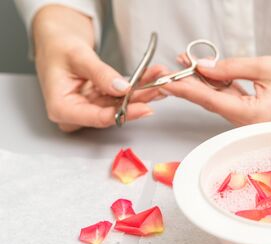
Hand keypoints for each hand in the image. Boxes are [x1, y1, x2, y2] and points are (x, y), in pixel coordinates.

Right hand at [33, 5, 164, 131]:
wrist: (56, 42)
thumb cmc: (57, 48)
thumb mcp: (78, 56)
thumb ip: (100, 74)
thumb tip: (122, 88)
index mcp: (62, 108)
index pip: (97, 118)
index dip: (123, 114)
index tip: (144, 108)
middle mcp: (76, 114)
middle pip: (113, 112)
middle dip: (138, 100)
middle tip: (158, 88)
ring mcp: (89, 109)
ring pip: (121, 105)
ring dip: (142, 92)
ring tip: (159, 80)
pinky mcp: (99, 102)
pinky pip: (121, 96)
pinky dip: (136, 87)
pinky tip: (151, 78)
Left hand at [159, 40, 270, 125]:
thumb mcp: (265, 66)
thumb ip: (231, 69)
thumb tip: (204, 68)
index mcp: (254, 116)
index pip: (212, 101)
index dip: (187, 89)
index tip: (168, 81)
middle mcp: (251, 124)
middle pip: (213, 103)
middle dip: (192, 84)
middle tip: (173, 68)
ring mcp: (253, 122)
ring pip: (221, 101)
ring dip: (205, 83)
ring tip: (187, 64)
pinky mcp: (256, 115)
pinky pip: (232, 100)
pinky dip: (220, 87)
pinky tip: (208, 73)